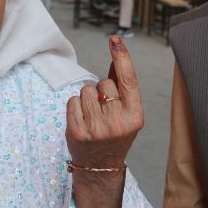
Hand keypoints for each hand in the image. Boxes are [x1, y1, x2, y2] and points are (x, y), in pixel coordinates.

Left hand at [65, 37, 143, 207]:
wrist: (100, 167)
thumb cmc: (116, 134)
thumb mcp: (127, 113)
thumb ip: (123, 87)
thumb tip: (116, 56)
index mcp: (135, 116)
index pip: (128, 80)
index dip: (122, 57)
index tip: (114, 40)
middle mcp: (117, 122)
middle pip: (103, 83)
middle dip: (102, 89)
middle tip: (104, 109)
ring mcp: (96, 128)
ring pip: (86, 90)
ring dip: (87, 97)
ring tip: (93, 115)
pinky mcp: (76, 132)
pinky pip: (73, 100)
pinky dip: (76, 106)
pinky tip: (82, 119)